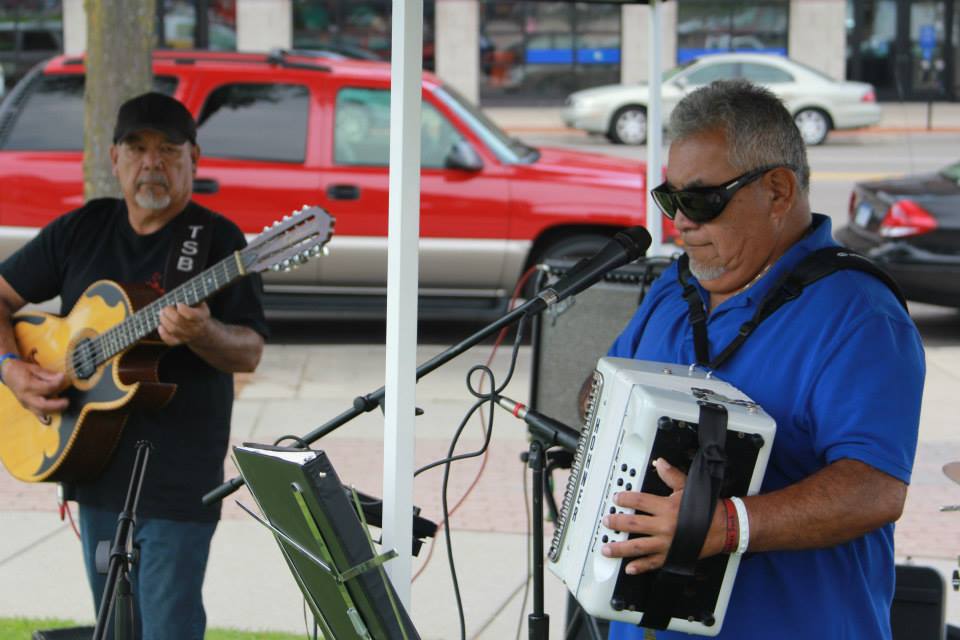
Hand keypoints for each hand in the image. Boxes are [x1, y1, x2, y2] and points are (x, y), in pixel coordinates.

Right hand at [3, 358, 68, 420]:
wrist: (8, 374)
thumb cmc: (22, 370)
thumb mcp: (35, 369)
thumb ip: (48, 375)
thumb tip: (62, 377)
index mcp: (28, 386)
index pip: (47, 388)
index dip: (58, 383)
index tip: (64, 377)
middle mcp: (27, 397)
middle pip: (43, 405)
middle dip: (57, 404)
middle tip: (67, 401)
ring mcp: (26, 404)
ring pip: (41, 412)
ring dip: (54, 410)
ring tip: (64, 405)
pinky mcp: (27, 406)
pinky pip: (37, 415)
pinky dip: (45, 418)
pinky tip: (52, 417)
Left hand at [158, 302, 211, 346]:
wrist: (203, 330)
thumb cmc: (198, 312)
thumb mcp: (200, 304)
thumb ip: (191, 299)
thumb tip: (178, 294)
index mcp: (202, 317)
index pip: (191, 315)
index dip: (182, 308)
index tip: (178, 303)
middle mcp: (196, 328)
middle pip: (178, 321)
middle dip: (168, 312)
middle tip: (165, 308)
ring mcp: (188, 336)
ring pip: (173, 330)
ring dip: (164, 320)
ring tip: (162, 313)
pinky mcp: (180, 341)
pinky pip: (170, 340)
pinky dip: (163, 334)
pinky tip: (160, 326)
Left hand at [600, 458, 706, 574]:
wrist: (724, 527)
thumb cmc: (706, 508)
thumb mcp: (688, 488)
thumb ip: (671, 475)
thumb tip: (660, 462)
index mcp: (667, 507)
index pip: (640, 501)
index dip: (625, 498)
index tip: (616, 498)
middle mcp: (664, 526)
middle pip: (634, 524)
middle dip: (617, 522)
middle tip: (606, 521)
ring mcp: (666, 543)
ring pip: (638, 546)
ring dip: (621, 548)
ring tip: (607, 548)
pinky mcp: (671, 555)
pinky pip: (653, 563)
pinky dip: (640, 567)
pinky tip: (629, 568)